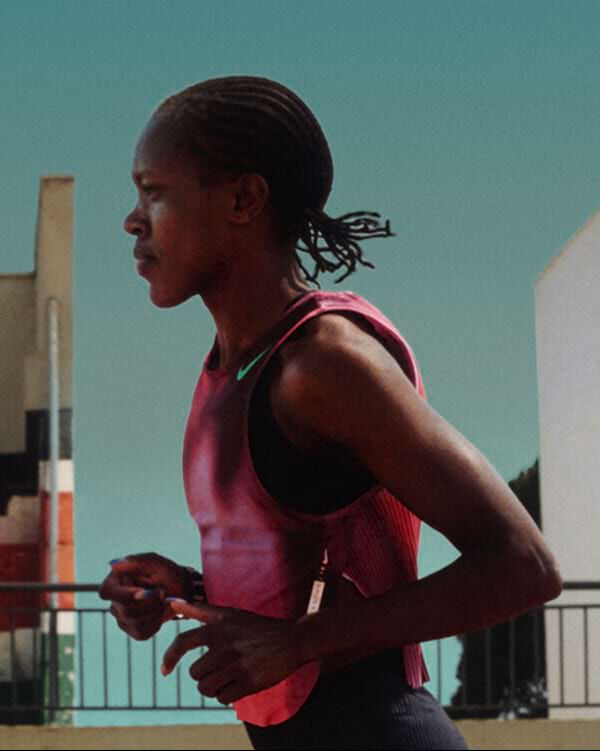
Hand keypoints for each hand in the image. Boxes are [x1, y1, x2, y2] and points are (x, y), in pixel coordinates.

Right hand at [99, 553, 186, 639]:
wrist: (180, 590)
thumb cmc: (167, 573)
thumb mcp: (156, 563)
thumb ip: (137, 562)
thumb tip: (114, 565)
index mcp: (116, 580)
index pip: (106, 592)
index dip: (124, 595)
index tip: (143, 591)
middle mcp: (114, 600)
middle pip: (125, 611)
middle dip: (150, 603)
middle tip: (162, 592)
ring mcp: (121, 617)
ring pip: (135, 623)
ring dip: (155, 612)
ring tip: (162, 600)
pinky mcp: (132, 629)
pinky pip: (141, 633)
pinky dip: (156, 623)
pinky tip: (159, 612)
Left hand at [161, 599, 304, 704]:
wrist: (292, 639)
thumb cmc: (256, 627)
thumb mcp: (229, 613)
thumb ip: (199, 609)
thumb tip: (171, 600)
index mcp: (219, 626)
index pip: (184, 642)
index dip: (169, 656)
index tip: (164, 670)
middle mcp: (227, 644)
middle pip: (195, 673)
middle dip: (203, 674)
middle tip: (219, 667)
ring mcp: (238, 664)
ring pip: (206, 688)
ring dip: (213, 686)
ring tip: (226, 676)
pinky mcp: (250, 682)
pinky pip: (223, 698)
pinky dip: (226, 695)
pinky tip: (236, 683)